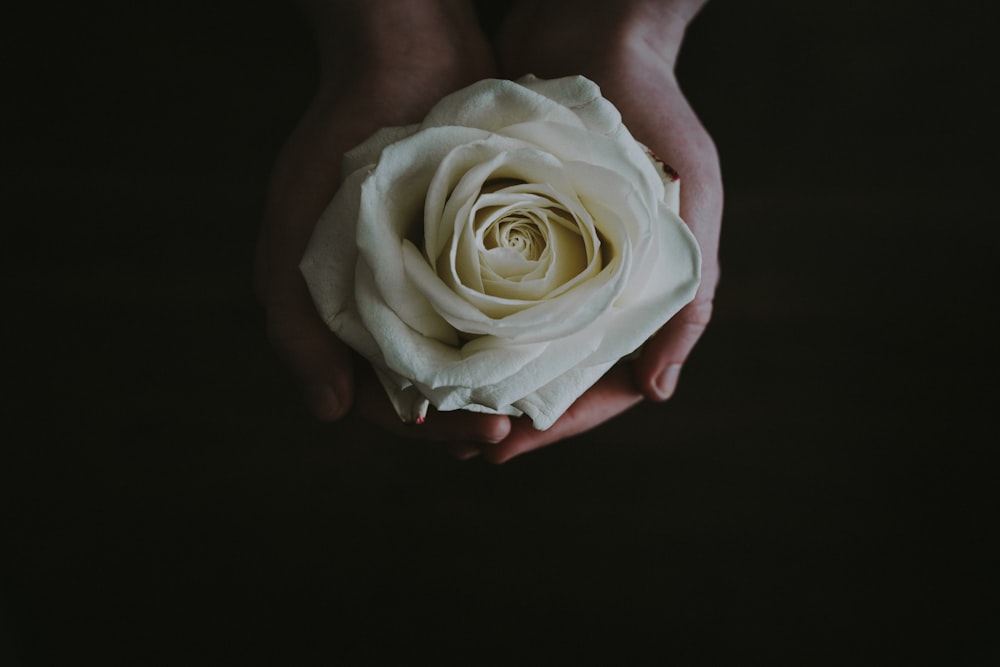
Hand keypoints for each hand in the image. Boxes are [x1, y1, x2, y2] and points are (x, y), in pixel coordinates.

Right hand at [256, 0, 510, 445]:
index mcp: (343, 309)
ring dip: (496, 392)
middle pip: (430, 387)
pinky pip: (497, 311)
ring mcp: (434, 277)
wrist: (405, 52)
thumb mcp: (295, 232)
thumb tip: (328, 414)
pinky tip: (549, 359)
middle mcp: (389, 301)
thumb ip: (297, 325)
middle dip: (468, 419)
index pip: (379, 396)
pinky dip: (516, 341)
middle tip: (512, 436)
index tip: (478, 439)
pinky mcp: (478, 249)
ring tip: (535, 413)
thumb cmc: (340, 139)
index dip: (425, 430)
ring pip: (467, 359)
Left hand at [475, 0, 721, 462]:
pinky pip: (485, 294)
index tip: (507, 447)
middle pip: (554, 375)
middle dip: (512, 413)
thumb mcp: (692, 199)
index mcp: (642, 293)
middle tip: (462, 443)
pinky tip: (428, 348)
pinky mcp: (508, 230)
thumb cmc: (655, 113)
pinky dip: (462, 326)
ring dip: (482, 382)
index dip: (560, 425)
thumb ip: (687, 296)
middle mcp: (594, 287)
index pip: (607, 383)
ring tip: (438, 412)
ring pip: (516, 345)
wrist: (596, 25)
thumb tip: (659, 393)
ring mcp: (551, 261)